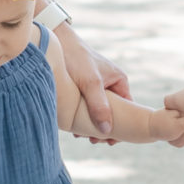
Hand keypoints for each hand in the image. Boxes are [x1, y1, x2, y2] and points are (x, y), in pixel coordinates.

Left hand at [55, 25, 132, 144]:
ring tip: (81, 135)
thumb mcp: (90, 83)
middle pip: (112, 112)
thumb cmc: (76, 57)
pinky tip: (73, 126)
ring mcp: (96, 86)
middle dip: (104, 128)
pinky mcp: (82, 87)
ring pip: (98, 111)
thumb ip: (99, 106)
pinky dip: (82, 117)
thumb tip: (107, 129)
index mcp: (119, 81)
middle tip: (93, 141)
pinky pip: (86, 106)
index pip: (128, 109)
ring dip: (91, 124)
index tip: (111, 141)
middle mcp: (110, 84)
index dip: (122, 127)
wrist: (54, 41)